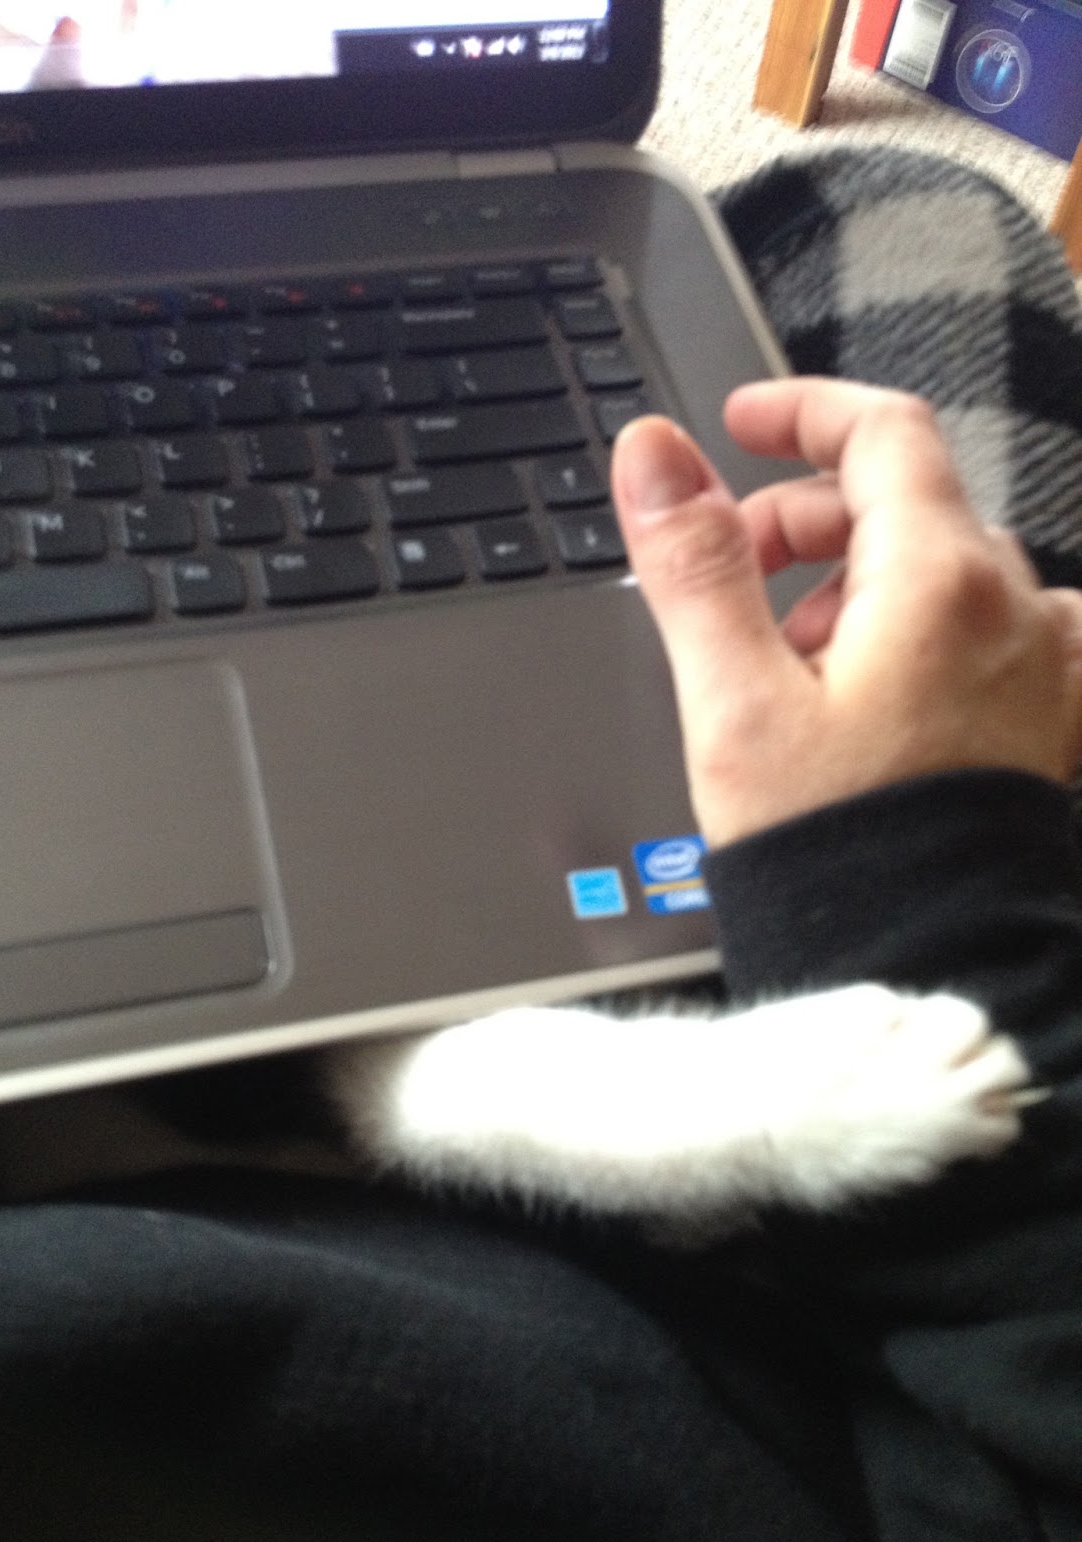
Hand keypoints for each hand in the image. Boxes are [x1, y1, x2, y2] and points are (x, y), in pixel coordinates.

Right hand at [611, 378, 1081, 847]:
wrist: (929, 972)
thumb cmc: (839, 854)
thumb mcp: (736, 703)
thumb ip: (695, 566)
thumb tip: (654, 453)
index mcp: (941, 584)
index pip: (883, 435)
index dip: (802, 413)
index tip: (740, 426)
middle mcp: (1017, 612)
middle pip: (908, 506)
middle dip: (808, 521)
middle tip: (732, 578)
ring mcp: (1046, 671)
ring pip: (947, 573)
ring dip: (862, 584)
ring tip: (793, 661)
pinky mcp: (1049, 725)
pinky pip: (990, 636)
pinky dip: (921, 634)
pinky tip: (876, 695)